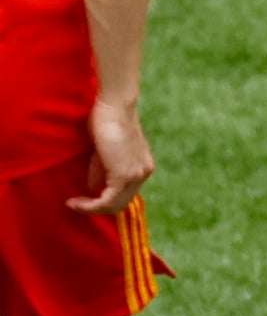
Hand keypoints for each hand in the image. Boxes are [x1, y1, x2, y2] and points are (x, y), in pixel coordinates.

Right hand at [67, 98, 152, 215]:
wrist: (114, 107)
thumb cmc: (106, 122)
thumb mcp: (102, 152)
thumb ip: (101, 170)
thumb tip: (92, 189)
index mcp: (142, 166)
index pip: (124, 194)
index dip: (102, 201)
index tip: (81, 199)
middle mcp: (143, 172)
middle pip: (121, 203)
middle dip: (95, 207)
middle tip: (75, 204)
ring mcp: (137, 174)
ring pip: (115, 204)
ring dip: (91, 208)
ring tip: (74, 203)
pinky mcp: (125, 174)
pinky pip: (108, 200)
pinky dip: (91, 205)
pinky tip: (75, 202)